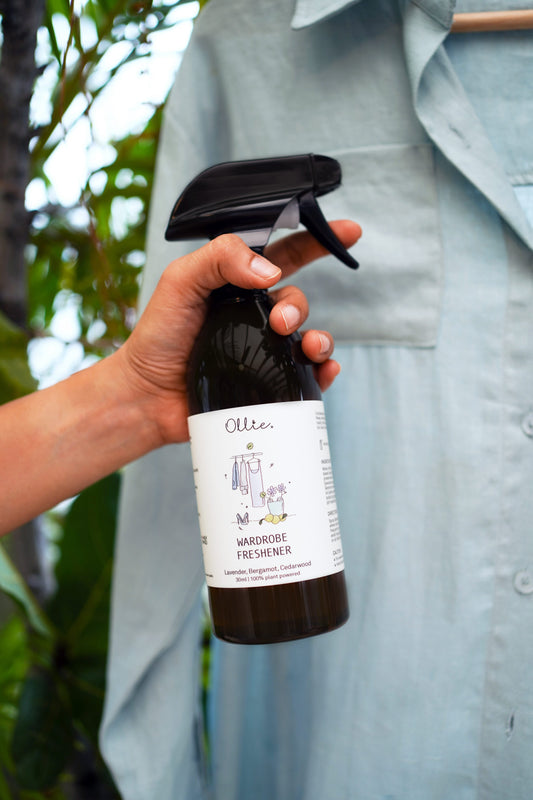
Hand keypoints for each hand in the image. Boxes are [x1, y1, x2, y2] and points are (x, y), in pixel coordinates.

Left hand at [116, 219, 360, 445]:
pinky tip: (324, 372)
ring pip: (309, 338)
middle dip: (299, 307)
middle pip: (297, 300)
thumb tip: (270, 271)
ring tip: (306, 349)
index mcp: (237, 284)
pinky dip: (324, 372)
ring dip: (320, 340)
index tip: (349, 232)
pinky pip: (309, 376)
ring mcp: (263, 349)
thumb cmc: (159, 335)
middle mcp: (255, 315)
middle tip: (279, 323)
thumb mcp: (180, 282)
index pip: (283, 254)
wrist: (148, 395)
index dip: (316, 240)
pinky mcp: (268, 383)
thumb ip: (219, 259)